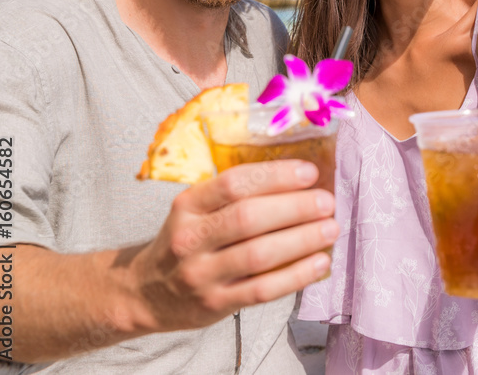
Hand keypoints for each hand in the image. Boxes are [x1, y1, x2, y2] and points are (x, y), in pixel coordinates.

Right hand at [130, 160, 338, 331]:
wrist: (146, 292)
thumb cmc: (188, 242)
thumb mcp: (196, 210)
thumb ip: (235, 196)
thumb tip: (300, 179)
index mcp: (187, 206)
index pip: (234, 184)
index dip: (276, 176)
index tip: (309, 172)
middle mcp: (190, 239)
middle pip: (248, 218)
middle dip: (295, 207)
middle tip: (327, 202)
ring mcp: (201, 274)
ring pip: (258, 255)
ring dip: (302, 239)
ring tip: (331, 228)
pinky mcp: (215, 304)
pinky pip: (262, 290)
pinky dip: (296, 276)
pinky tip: (320, 263)